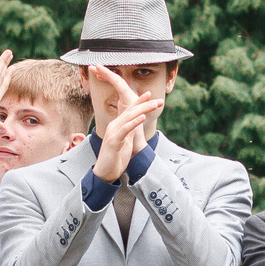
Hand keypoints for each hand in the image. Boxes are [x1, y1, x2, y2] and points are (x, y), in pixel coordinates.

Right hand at [90, 67, 163, 182]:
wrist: (105, 172)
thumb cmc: (116, 157)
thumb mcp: (125, 140)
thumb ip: (130, 130)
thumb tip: (138, 120)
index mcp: (118, 125)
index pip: (129, 110)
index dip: (139, 101)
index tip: (149, 94)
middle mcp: (114, 126)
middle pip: (131, 110)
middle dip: (145, 104)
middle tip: (159, 100)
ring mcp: (113, 133)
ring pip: (129, 117)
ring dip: (143, 109)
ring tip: (154, 104)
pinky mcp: (113, 141)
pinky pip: (125, 129)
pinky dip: (134, 122)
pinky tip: (142, 117)